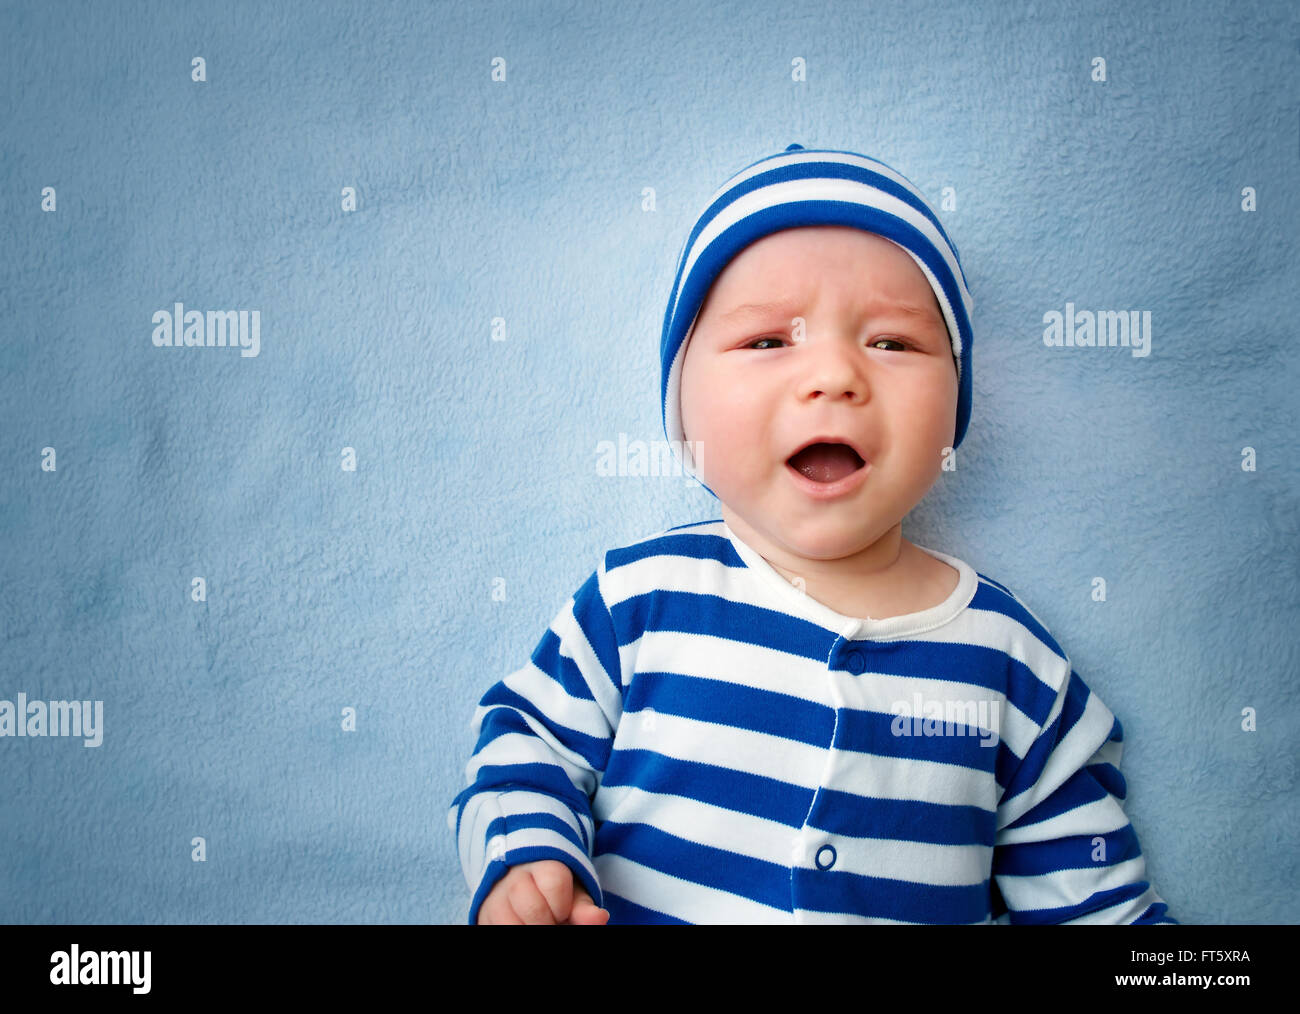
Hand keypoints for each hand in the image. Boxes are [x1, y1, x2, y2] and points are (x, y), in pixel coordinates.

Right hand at [477, 859, 610, 924]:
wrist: (517, 878)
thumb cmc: (552, 890)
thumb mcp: (572, 892)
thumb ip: (584, 907)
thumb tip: (599, 918)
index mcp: (540, 863)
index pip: (555, 883)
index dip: (563, 904)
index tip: (562, 909)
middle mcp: (512, 878)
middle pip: (533, 909)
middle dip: (547, 923)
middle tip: (552, 921)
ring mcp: (493, 898)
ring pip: (511, 924)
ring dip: (528, 929)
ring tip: (538, 923)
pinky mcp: (482, 916)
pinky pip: (496, 929)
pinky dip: (514, 930)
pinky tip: (523, 925)